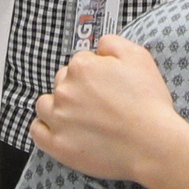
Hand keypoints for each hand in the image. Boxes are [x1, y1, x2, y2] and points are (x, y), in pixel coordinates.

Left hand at [29, 37, 188, 188]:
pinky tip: (61, 130)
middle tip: (99, 104)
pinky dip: (45, 129)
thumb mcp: (138, 57)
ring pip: (45, 105)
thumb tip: (99, 48)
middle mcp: (64, 90)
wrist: (152, 144)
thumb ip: (113, 43)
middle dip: (77, 89)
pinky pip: (37, 131)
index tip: (107, 86)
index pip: (80, 63)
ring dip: (57, 107)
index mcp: (82, 67)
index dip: (95, 73)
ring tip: (80, 118)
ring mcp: (58, 118)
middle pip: (62, 82)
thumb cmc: (148, 103)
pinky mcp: (56, 145)